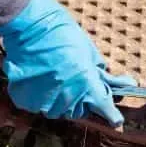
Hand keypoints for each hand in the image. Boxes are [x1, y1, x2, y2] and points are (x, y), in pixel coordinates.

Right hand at [0, 0, 133, 125]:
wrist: (30, 25)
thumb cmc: (62, 34)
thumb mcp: (89, 52)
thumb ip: (100, 73)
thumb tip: (118, 84)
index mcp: (87, 84)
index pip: (104, 107)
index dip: (112, 115)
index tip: (117, 121)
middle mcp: (67, 98)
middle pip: (80, 111)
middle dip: (82, 100)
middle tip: (76, 81)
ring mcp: (45, 101)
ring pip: (58, 110)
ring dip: (61, 99)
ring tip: (55, 75)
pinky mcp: (27, 100)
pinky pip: (38, 105)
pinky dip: (40, 95)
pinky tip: (40, 77)